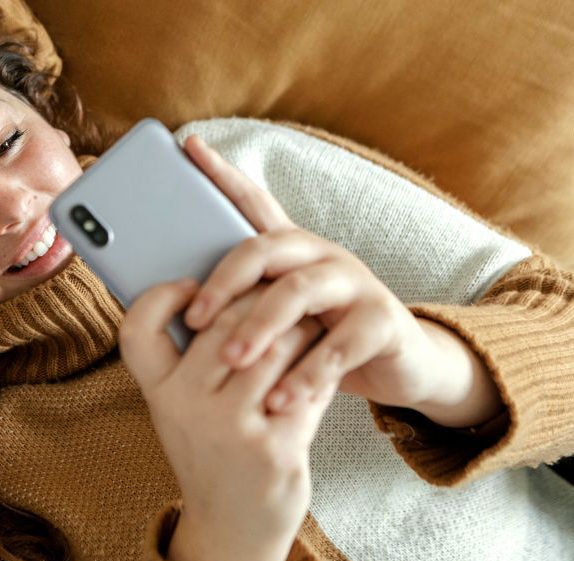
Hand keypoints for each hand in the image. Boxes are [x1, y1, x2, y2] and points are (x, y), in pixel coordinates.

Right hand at [120, 283, 329, 560]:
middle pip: (225, 322)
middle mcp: (185, 408)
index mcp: (158, 393)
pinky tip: (322, 368)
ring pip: (274, 347)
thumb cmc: (211, 453)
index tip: (191, 286)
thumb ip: (195, 358)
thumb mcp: (184, 408)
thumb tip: (232, 286)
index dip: (160, 296)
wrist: (232, 527)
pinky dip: (319, 370)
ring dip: (299, 329)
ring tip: (306, 326)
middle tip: (279, 294)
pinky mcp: (274, 449)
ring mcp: (229, 430)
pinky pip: (306, 386)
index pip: (137, 329)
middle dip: (260, 300)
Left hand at [180, 134, 503, 427]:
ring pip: (301, 292)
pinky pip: (341, 345)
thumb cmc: (322, 339)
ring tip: (231, 363)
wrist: (398, 368)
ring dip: (261, 327)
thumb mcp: (281, 318)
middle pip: (267, 248)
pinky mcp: (382, 321)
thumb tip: (175, 315)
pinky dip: (307, 374)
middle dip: (225, 282)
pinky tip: (282, 400)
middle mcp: (321, 255)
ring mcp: (355, 283)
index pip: (253, 203)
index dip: (221, 174)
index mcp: (291, 251)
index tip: (188, 145)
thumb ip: (244, 306)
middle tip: (193, 319)